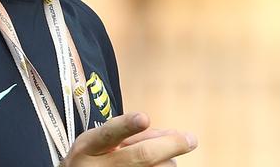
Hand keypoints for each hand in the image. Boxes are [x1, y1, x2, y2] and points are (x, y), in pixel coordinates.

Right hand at [60, 112, 196, 165]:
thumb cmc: (91, 159)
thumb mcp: (97, 141)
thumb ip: (128, 133)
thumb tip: (169, 132)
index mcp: (88, 147)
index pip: (108, 134)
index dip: (127, 126)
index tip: (144, 117)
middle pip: (141, 157)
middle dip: (170, 145)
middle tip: (191, 139)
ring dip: (167, 160)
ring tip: (162, 155)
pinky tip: (162, 164)